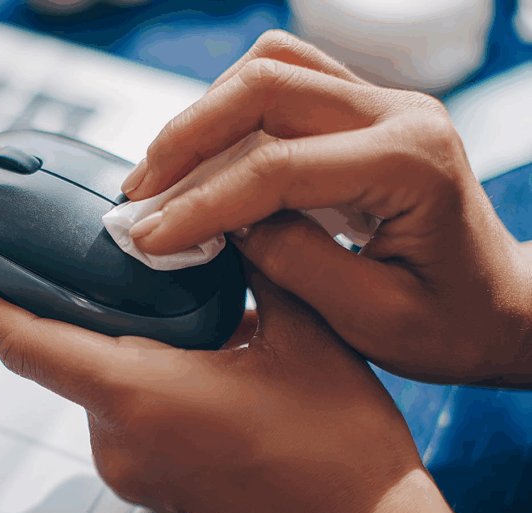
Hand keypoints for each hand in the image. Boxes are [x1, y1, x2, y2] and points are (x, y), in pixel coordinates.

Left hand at [0, 267, 480, 512]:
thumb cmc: (342, 457)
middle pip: (66, 358)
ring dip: (117, 343)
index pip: (30, 346)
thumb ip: (261, 267)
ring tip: (167, 304)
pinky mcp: (150, 484)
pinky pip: (121, 416)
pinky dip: (137, 377)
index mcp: (145, 398)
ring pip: (98, 386)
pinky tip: (191, 353)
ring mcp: (133, 471)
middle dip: (75, 308)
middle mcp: (123, 442)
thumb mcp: (308, 338)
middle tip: (101, 260)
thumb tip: (234, 219)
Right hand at [121, 30, 531, 384]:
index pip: (276, 166)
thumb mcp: (372, 317)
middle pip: (264, 85)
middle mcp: (399, 113)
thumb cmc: (452, 322)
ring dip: (203, 116)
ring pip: (269, 67)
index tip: (149, 239)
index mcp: (411, 164)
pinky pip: (283, 78)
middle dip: (186, 139)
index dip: (201, 203)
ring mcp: (382, 102)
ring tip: (161, 176)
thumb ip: (294, 262)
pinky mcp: (362, 109)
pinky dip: (230, 110)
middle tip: (139, 195)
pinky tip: (204, 156)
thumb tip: (223, 224)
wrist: (500, 307)